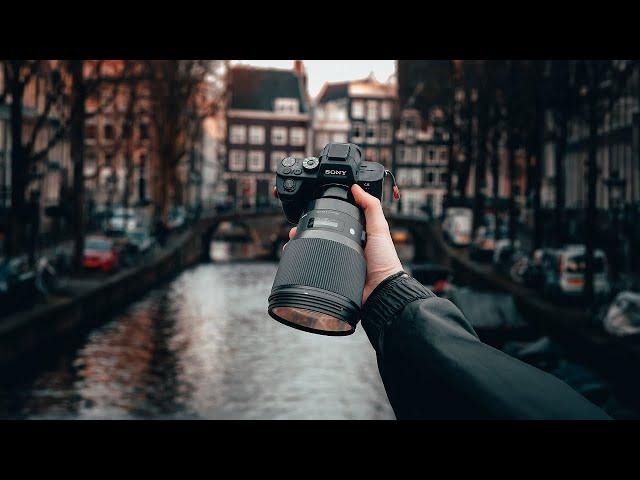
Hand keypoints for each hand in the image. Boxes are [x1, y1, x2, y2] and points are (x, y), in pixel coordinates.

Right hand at [287, 184, 403, 303]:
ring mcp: (338, 262)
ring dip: (301, 246)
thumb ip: (371, 207)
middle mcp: (346, 248)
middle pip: (321, 236)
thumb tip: (357, 188)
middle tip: (295, 230)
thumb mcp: (379, 229)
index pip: (336, 221)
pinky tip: (295, 259)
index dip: (322, 215)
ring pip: (315, 251)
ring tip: (291, 242)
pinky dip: (304, 264)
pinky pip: (316, 268)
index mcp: (357, 236)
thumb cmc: (385, 261)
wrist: (380, 290)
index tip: (310, 210)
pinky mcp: (333, 276)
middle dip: (305, 232)